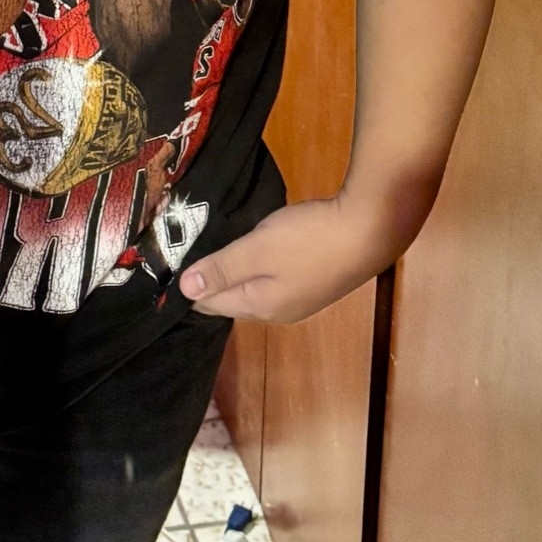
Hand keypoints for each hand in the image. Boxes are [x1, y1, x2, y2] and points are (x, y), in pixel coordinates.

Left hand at [179, 197, 388, 322]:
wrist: (373, 229)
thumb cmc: (309, 240)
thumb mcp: (258, 249)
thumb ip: (221, 268)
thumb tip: (183, 290)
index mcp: (262, 307)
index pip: (212, 304)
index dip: (190, 288)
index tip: (168, 269)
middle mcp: (281, 311)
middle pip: (234, 299)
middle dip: (211, 282)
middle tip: (187, 255)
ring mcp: (303, 298)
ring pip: (256, 289)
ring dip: (235, 274)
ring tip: (217, 250)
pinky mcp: (319, 280)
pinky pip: (275, 279)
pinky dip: (259, 267)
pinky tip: (258, 251)